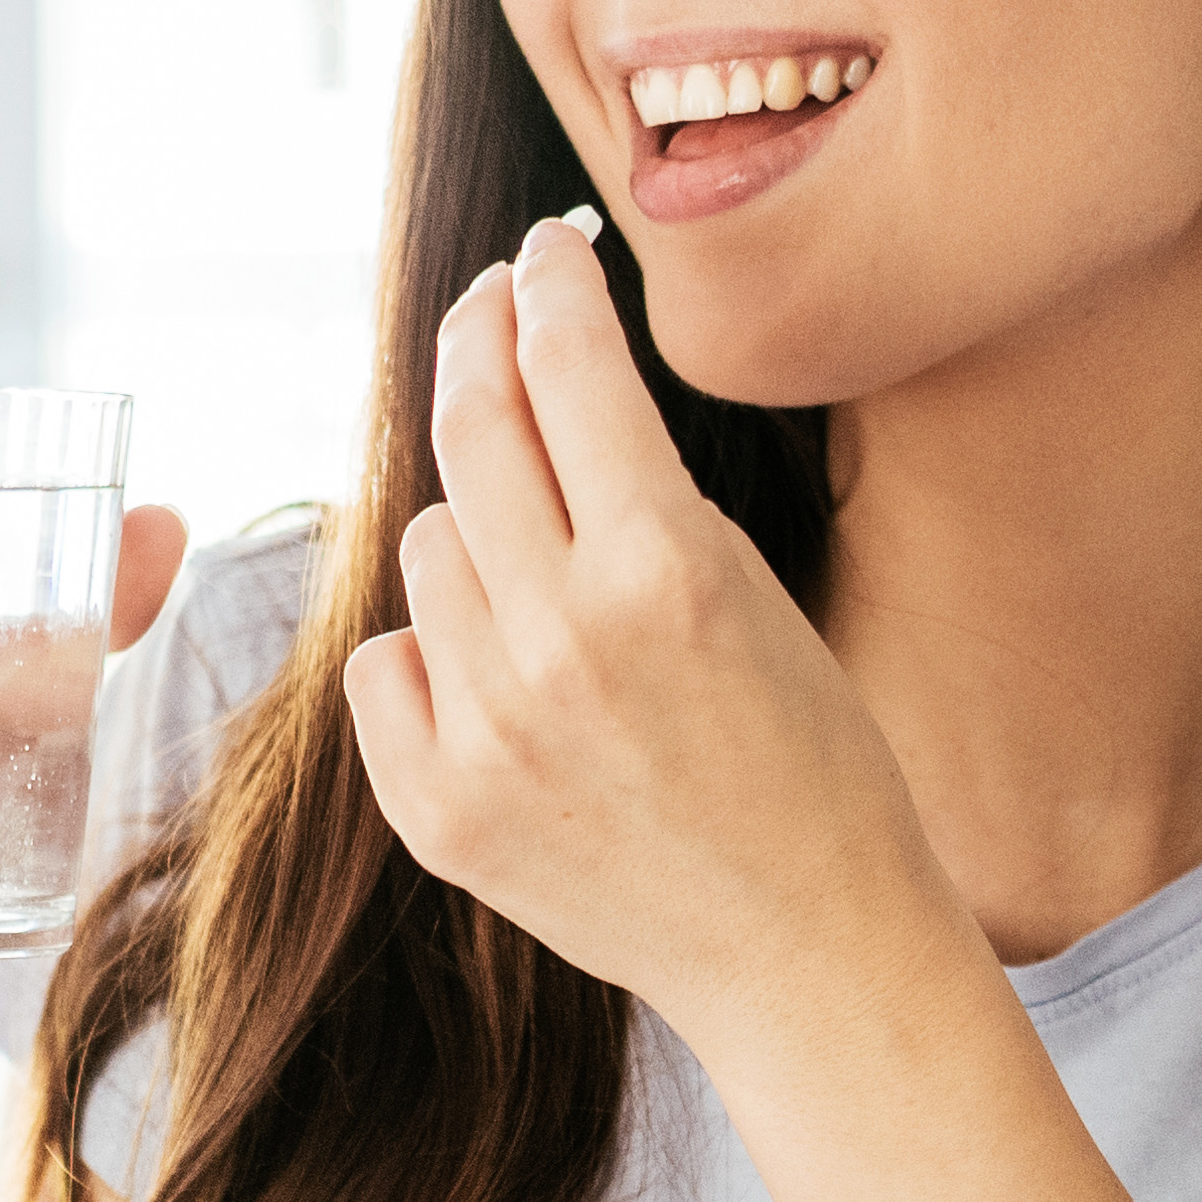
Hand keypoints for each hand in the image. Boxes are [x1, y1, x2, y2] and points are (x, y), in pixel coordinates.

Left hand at [342, 216, 970, 1041]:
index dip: (547, 283)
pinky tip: (506, 691)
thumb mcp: (757, 595)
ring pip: (426, 550)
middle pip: (470, 430)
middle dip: (477, 343)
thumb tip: (539, 381)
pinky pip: (388, 663)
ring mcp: (487, 730)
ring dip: (476, 540)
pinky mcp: (439, 809)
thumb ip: (641, 501)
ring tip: (555, 595)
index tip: (542, 249)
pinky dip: (435, 657)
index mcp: (664, 569)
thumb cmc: (812, 768)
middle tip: (488, 309)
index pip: (568, 367)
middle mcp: (561, 639)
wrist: (809, 952)